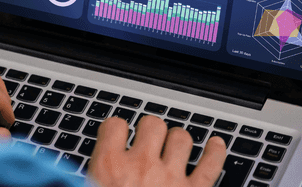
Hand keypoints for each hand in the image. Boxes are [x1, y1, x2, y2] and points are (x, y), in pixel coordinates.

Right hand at [89, 116, 225, 186]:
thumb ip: (94, 175)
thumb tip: (86, 171)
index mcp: (110, 166)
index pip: (115, 125)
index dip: (117, 129)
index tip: (118, 134)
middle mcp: (142, 166)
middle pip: (152, 124)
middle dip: (151, 130)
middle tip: (148, 142)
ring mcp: (171, 178)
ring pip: (181, 137)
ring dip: (177, 140)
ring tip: (174, 147)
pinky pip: (211, 165)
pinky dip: (216, 152)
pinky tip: (216, 145)